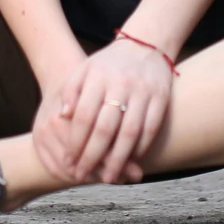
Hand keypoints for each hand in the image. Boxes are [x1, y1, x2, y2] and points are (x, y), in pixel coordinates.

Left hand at [37, 38, 173, 185]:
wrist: (144, 45)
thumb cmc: (108, 64)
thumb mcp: (84, 69)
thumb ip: (70, 91)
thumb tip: (62, 116)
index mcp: (97, 77)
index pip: (83, 116)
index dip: (75, 142)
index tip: (69, 161)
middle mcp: (120, 84)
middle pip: (105, 128)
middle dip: (93, 157)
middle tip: (83, 176)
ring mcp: (143, 91)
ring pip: (130, 133)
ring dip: (119, 160)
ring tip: (109, 178)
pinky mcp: (161, 98)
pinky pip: (151, 129)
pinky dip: (141, 148)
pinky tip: (131, 161)